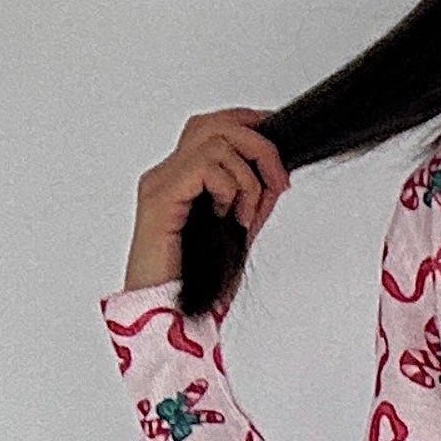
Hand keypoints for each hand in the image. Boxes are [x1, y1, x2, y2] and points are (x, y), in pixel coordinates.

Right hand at [126, 106, 289, 289]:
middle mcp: (166, 175)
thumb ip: (252, 201)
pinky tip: (227, 218)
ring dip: (247, 178)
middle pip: (214, 123)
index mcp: (181, 180)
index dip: (249, 124)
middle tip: (278, 181)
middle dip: (259, 146)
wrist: (172, 317)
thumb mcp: (238, 233)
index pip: (212, 127)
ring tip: (244, 215)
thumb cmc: (197, 286)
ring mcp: (160, 183)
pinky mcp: (160, 197)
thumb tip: (276, 175)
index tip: (280, 142)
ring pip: (215, 140)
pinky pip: (205, 166)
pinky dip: (229, 189)